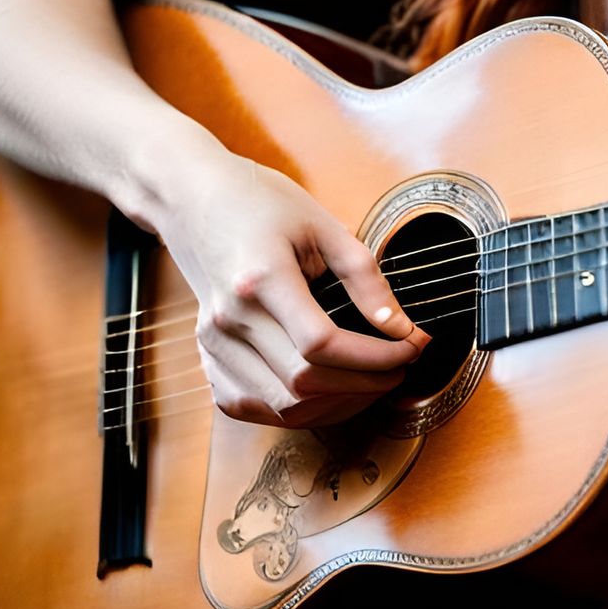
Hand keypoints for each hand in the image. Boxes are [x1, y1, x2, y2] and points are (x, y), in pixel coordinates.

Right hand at [156, 145, 427, 429]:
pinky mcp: (207, 357)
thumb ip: (363, 277)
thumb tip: (400, 327)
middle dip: (364, 384)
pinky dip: (294, 408)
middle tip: (400, 367)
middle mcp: (229, 318)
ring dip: (334, 405)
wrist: (197, 200)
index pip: (321, 344)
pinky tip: (326, 389)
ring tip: (370, 381)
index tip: (410, 347)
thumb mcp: (323, 225)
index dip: (374, 357)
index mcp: (261, 277)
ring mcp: (212, 343)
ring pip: (280, 405)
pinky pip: (251, 406)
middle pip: (303, 383)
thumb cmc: (262, 204)